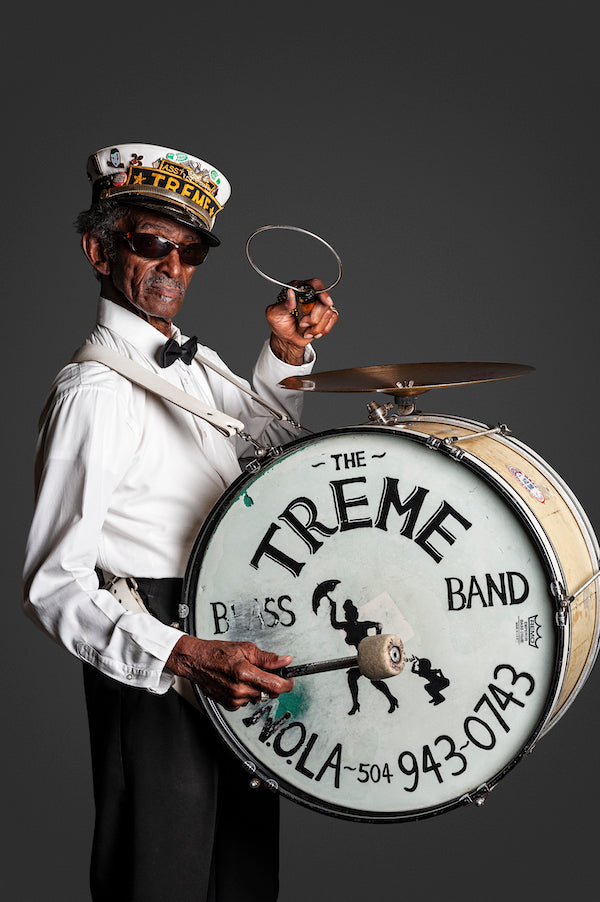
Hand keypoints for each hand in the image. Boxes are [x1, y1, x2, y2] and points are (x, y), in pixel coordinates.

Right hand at [166, 634, 293, 709]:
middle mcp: (240, 689)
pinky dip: (247, 692)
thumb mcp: (246, 649)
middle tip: (264, 671)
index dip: (287, 683)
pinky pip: (247, 701)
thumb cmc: (218, 653)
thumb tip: (285, 660)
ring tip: (246, 674)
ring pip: (259, 697)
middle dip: (271, 682)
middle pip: (269, 692)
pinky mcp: (229, 704)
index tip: (290, 680)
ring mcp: (234, 699)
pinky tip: (239, 682)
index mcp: (245, 673)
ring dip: (258, 687)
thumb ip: (268, 658)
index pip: (275, 686)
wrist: (197, 661)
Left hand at [267, 277, 338, 364]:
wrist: (286, 339)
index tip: (326, 301)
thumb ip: (284, 304)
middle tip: (303, 323)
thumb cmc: (280, 324)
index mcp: (298, 290)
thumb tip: (291, 293)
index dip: (322, 292)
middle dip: (314, 317)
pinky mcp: (325, 315)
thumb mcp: (275, 314)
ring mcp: (319, 306)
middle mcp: (310, 296)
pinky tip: (313, 332)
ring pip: (328, 312)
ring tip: (305, 330)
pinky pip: (332, 318)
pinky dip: (323, 329)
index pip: (315, 285)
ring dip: (317, 326)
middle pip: (324, 301)